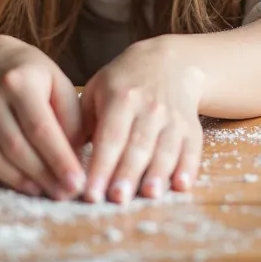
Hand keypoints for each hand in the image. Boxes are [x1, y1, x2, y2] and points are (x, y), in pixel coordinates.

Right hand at [0, 35, 86, 200]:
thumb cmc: (33, 76)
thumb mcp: (58, 83)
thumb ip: (71, 117)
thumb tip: (74, 157)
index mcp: (20, 82)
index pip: (41, 128)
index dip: (59, 160)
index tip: (76, 184)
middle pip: (17, 147)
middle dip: (43, 176)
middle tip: (64, 195)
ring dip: (19, 181)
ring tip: (42, 191)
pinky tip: (14, 183)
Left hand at [79, 35, 204, 203]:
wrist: (169, 62)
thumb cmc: (124, 82)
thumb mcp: (98, 88)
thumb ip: (84, 122)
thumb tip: (69, 158)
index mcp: (121, 97)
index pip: (110, 137)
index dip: (101, 166)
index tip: (91, 192)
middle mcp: (149, 107)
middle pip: (138, 145)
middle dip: (127, 173)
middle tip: (117, 199)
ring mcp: (173, 117)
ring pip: (165, 149)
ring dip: (158, 173)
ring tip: (149, 195)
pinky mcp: (191, 127)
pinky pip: (192, 149)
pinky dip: (188, 168)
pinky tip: (182, 185)